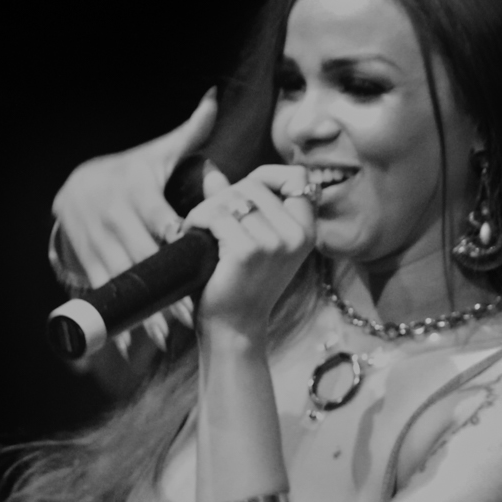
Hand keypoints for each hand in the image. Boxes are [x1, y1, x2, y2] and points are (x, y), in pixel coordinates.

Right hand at [50, 92, 217, 350]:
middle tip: (194, 314)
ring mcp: (97, 242)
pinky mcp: (88, 262)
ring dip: (145, 311)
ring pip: (124, 281)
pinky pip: (104, 294)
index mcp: (134, 189)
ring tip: (168, 337)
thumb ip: (190, 132)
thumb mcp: (155, 152)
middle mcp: (113, 217)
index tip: (200, 263)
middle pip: (143, 257)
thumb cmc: (129, 170)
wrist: (74, 185)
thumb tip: (214, 98)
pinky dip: (118, 319)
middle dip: (167, 288)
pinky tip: (133, 343)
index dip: (178, 243)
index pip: (160, 219)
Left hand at [185, 164, 315, 341]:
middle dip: (223, 198)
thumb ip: (237, 204)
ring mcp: (275, 242)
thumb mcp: (252, 240)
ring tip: (200, 232)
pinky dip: (197, 222)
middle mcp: (297, 234)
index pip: (297, 177)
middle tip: (209, 223)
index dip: (266, 175)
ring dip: (206, 211)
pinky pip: (215, 216)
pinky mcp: (248, 251)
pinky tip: (194, 238)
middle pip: (254, 184)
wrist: (233, 329)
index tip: (242, 192)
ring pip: (231, 197)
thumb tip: (211, 172)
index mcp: (306, 230)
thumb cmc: (240, 284)